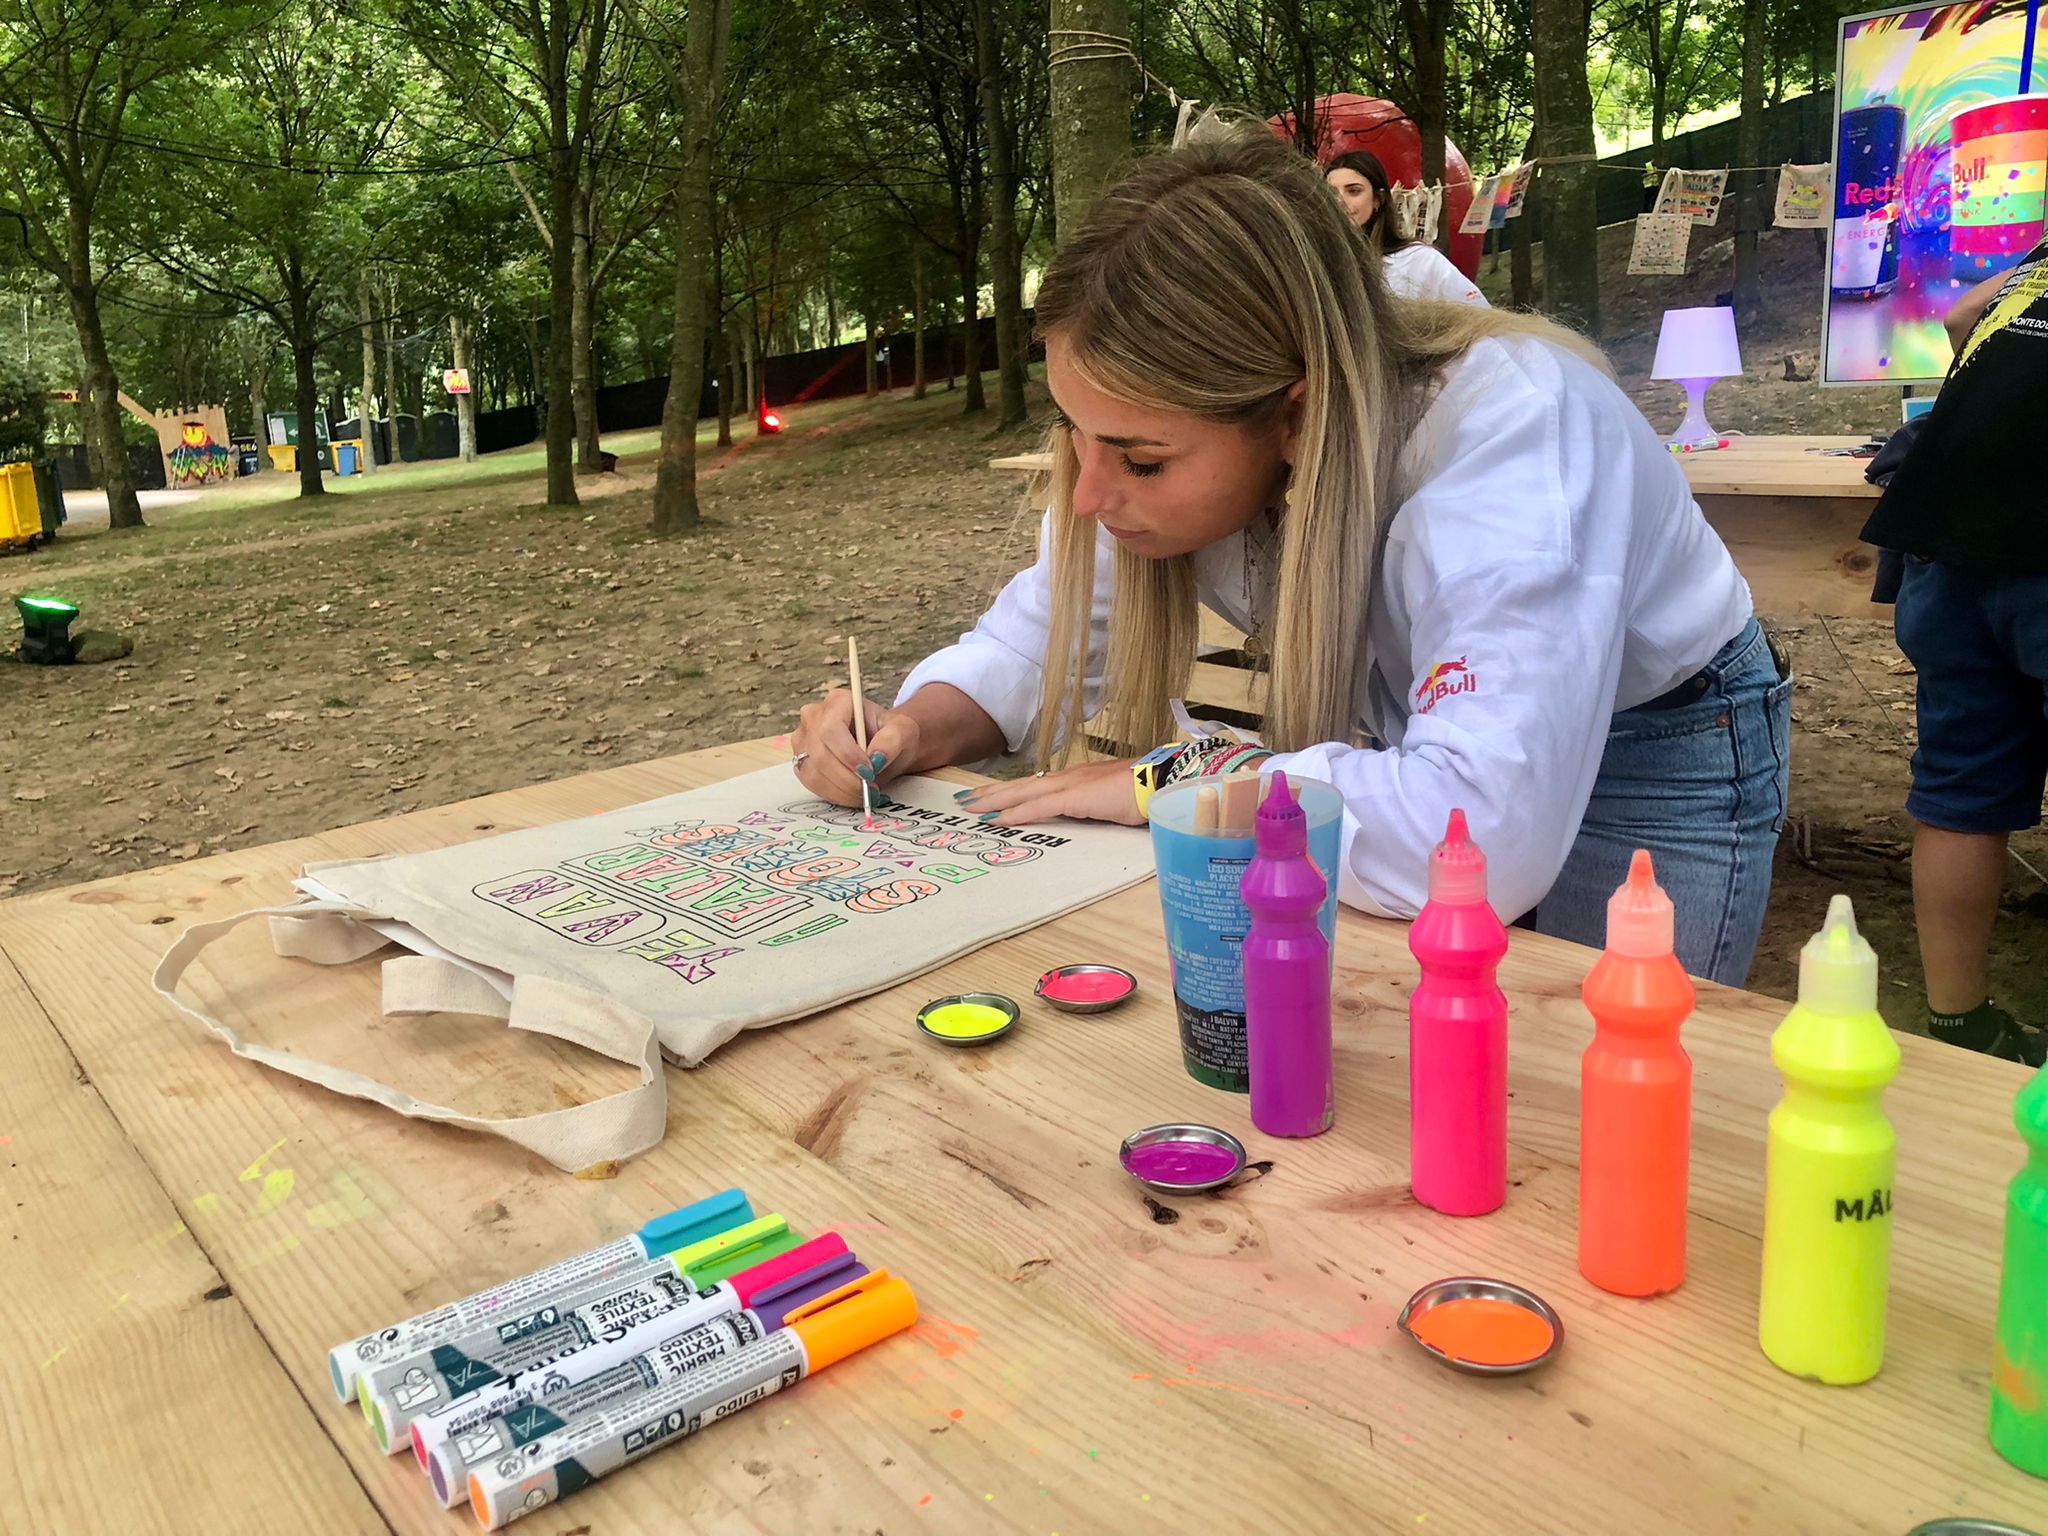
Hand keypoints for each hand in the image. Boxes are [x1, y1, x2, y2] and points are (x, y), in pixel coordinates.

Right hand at [791, 688, 922, 808]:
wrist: (884, 747)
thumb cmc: (891, 734)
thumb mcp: (902, 731)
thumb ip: (892, 740)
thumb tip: (877, 757)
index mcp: (838, 701)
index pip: (830, 729)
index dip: (847, 754)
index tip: (869, 771)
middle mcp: (814, 717)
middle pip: (820, 754)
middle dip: (847, 779)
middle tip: (871, 788)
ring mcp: (804, 740)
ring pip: (814, 772)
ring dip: (842, 790)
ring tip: (866, 793)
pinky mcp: (802, 762)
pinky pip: (812, 784)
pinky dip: (835, 794)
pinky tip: (853, 795)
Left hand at [954, 760, 1143, 826]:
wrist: (1161, 781)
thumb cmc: (1145, 792)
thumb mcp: (1112, 800)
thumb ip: (1095, 805)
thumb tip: (1087, 813)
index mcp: (1077, 778)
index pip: (1037, 783)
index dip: (1012, 790)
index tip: (990, 796)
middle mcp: (1068, 777)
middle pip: (1021, 785)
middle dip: (991, 792)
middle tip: (963, 799)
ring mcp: (1070, 785)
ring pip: (1022, 792)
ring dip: (994, 800)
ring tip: (969, 806)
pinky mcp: (1074, 797)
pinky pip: (1037, 806)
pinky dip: (1015, 812)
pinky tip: (996, 818)